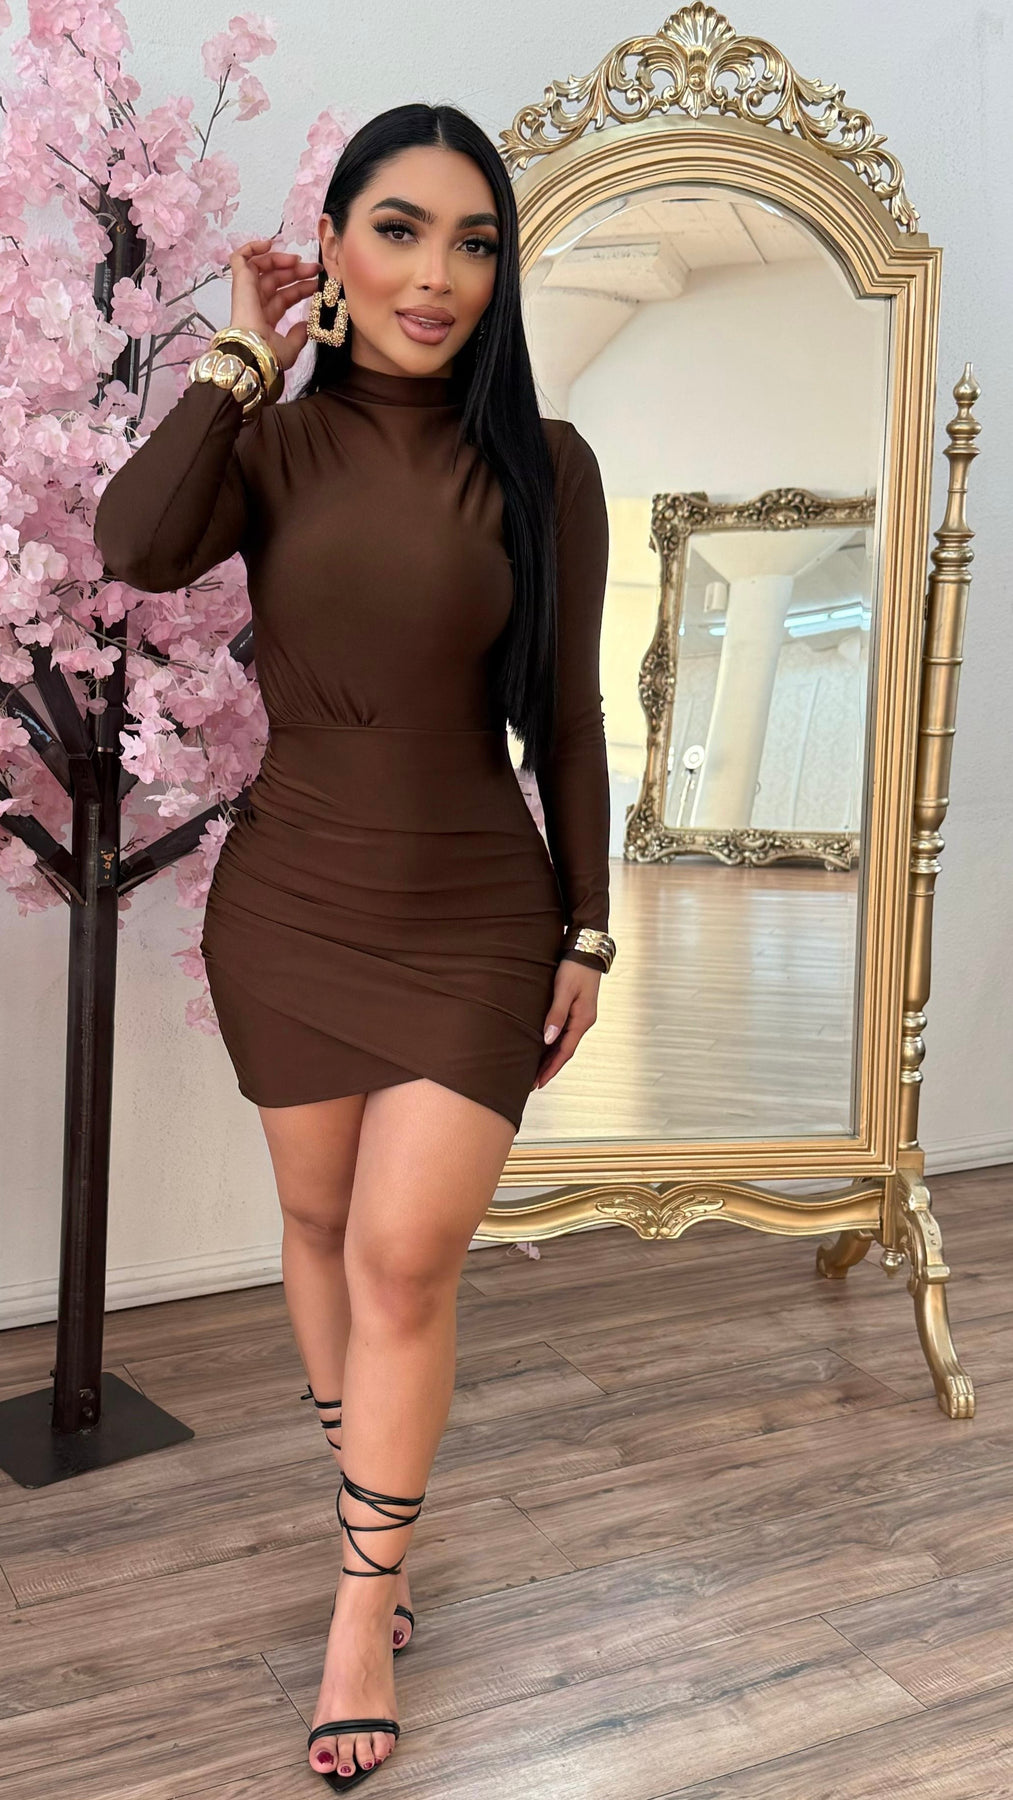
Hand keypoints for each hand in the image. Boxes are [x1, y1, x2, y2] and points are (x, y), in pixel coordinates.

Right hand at [228, 236, 324, 371]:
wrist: (255, 352)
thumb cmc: (270, 355)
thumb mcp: (291, 348)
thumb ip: (298, 336)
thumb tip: (306, 326)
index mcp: (265, 318)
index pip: (285, 297)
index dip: (302, 288)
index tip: (318, 283)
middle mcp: (255, 303)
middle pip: (276, 280)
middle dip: (297, 272)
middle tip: (315, 268)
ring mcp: (246, 292)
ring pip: (262, 268)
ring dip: (281, 260)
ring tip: (298, 260)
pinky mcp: (240, 282)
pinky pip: (239, 258)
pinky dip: (251, 248)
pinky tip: (268, 244)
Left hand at [532, 958, 600, 1089]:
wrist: (587, 949)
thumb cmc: (575, 967)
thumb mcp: (564, 990)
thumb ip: (556, 1014)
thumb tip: (548, 1039)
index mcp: (583, 1020)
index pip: (565, 1051)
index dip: (551, 1068)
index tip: (539, 1082)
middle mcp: (584, 1021)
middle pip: (564, 1051)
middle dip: (549, 1067)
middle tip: (533, 1083)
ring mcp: (581, 1016)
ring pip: (564, 1043)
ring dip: (551, 1058)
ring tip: (536, 1071)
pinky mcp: (577, 1009)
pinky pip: (564, 1033)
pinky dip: (554, 1044)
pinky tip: (544, 1048)